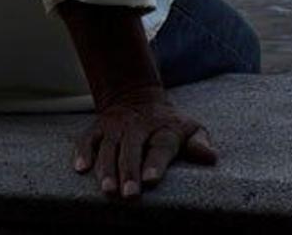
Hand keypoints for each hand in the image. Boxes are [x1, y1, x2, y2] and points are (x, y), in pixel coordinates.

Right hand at [73, 88, 215, 198]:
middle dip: (129, 171)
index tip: (152, 180)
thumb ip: (199, 143)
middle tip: (129, 195)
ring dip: (107, 168)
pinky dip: (83, 152)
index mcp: (163, 129)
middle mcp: (137, 127)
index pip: (160, 146)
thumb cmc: (168, 123)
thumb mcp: (189, 128)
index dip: (156, 163)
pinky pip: (87, 139)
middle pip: (132, 149)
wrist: (135, 95)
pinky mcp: (97, 128)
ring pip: (109, 147)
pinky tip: (80, 168)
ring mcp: (115, 127)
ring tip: (107, 190)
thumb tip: (210, 157)